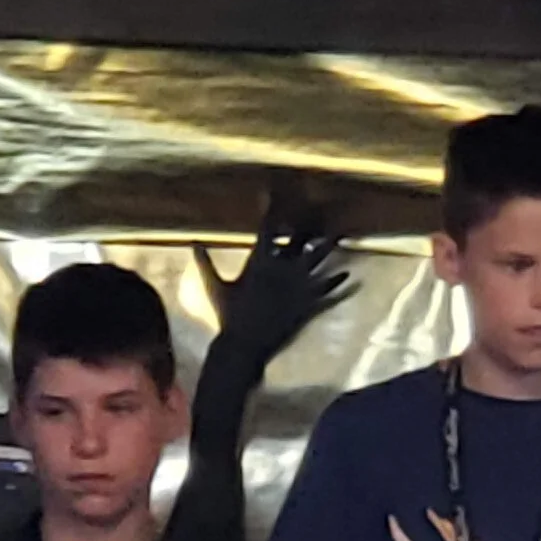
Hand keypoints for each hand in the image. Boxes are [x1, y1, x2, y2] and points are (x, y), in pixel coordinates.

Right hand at [194, 188, 353, 369]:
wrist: (243, 346)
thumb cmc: (227, 317)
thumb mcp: (215, 287)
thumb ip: (205, 264)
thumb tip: (193, 243)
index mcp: (260, 262)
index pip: (268, 228)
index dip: (273, 209)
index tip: (277, 194)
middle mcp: (282, 269)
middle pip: (300, 239)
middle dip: (308, 223)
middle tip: (319, 207)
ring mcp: (297, 286)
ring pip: (318, 259)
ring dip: (329, 246)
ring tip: (340, 235)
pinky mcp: (307, 304)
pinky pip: (327, 290)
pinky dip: (337, 282)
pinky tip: (347, 274)